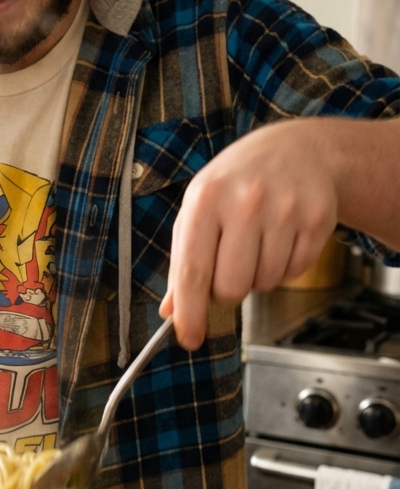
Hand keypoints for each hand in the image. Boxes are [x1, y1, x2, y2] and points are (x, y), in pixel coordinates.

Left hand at [160, 120, 337, 349]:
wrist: (295, 149)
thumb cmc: (236, 184)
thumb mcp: (199, 209)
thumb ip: (183, 261)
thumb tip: (171, 310)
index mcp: (205, 200)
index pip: (193, 272)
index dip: (190, 312)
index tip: (189, 339)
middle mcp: (245, 202)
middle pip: (231, 287)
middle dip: (227, 292)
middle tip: (228, 268)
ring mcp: (285, 209)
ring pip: (265, 284)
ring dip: (257, 276)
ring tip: (257, 242)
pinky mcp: (317, 219)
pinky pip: (295, 272)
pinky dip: (285, 266)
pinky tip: (281, 238)